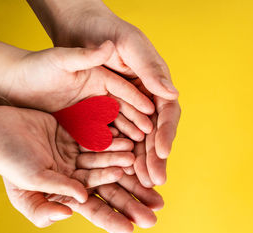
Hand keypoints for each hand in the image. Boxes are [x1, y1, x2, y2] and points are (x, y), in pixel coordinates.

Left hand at [0, 40, 153, 140]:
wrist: (18, 83)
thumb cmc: (40, 65)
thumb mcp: (63, 59)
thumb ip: (87, 55)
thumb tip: (110, 45)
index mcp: (102, 77)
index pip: (125, 89)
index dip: (137, 99)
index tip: (151, 110)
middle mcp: (102, 94)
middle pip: (124, 109)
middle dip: (137, 121)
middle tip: (150, 134)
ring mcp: (93, 110)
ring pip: (114, 123)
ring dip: (126, 134)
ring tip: (138, 145)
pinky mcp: (82, 123)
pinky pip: (98, 133)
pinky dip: (108, 141)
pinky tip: (117, 151)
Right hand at [0, 105, 132, 221]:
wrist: (1, 128)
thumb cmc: (10, 160)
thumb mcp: (28, 185)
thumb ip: (52, 198)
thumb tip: (76, 209)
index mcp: (68, 193)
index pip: (95, 209)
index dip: (113, 218)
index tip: (133, 228)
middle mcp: (78, 175)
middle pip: (111, 188)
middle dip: (133, 197)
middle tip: (157, 206)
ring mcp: (80, 155)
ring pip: (109, 161)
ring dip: (126, 164)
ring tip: (141, 167)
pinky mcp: (81, 135)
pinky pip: (102, 139)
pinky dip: (115, 141)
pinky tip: (132, 143)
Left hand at [30, 0, 180, 185]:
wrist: (79, 29)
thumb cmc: (107, 31)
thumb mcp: (130, 45)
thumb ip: (149, 69)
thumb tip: (172, 93)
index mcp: (156, 83)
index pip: (166, 112)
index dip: (166, 133)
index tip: (162, 152)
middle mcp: (147, 98)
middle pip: (156, 132)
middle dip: (156, 156)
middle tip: (155, 180)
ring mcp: (130, 108)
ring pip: (140, 140)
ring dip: (143, 162)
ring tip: (143, 184)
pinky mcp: (112, 114)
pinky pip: (121, 138)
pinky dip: (123, 155)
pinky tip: (124, 173)